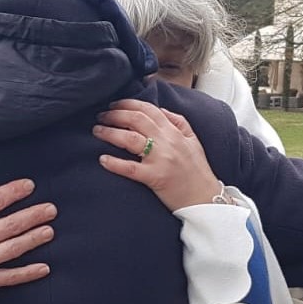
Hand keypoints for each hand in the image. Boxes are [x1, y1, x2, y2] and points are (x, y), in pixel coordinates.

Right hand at [0, 162, 54, 303]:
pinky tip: (44, 268)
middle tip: (51, 209)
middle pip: (9, 225)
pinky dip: (27, 273)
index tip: (29, 186)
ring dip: (34, 239)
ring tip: (50, 231)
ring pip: (13, 249)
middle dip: (32, 215)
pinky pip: (9, 278)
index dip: (12, 192)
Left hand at [93, 99, 221, 211]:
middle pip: (136, 119)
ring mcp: (160, 159)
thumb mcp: (193, 141)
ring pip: (130, 139)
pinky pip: (130, 168)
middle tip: (100, 116)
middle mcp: (167, 142)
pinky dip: (114, 163)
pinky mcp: (155, 178)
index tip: (113, 105)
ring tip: (97, 131)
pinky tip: (103, 159)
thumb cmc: (197, 172)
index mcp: (174, 132)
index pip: (148, 109)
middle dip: (114, 115)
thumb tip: (161, 110)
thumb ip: (179, 122)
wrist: (205, 199)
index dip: (128, 104)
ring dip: (109, 132)